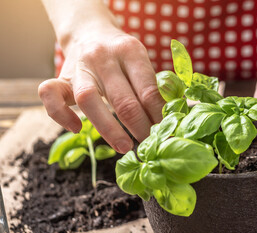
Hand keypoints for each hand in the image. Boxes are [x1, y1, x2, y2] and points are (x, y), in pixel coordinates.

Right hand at [38, 28, 164, 153]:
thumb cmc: (122, 57)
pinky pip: (51, 96)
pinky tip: (77, 129)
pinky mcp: (60, 77)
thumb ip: (154, 87)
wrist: (90, 32)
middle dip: (141, 128)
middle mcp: (103, 57)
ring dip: (110, 130)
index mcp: (130, 51)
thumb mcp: (141, 63)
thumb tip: (176, 117)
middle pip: (123, 100)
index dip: (159, 116)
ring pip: (89, 100)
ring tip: (125, 147)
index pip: (148, 90)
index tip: (167, 133)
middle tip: (151, 146)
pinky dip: (62, 116)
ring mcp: (79, 67)